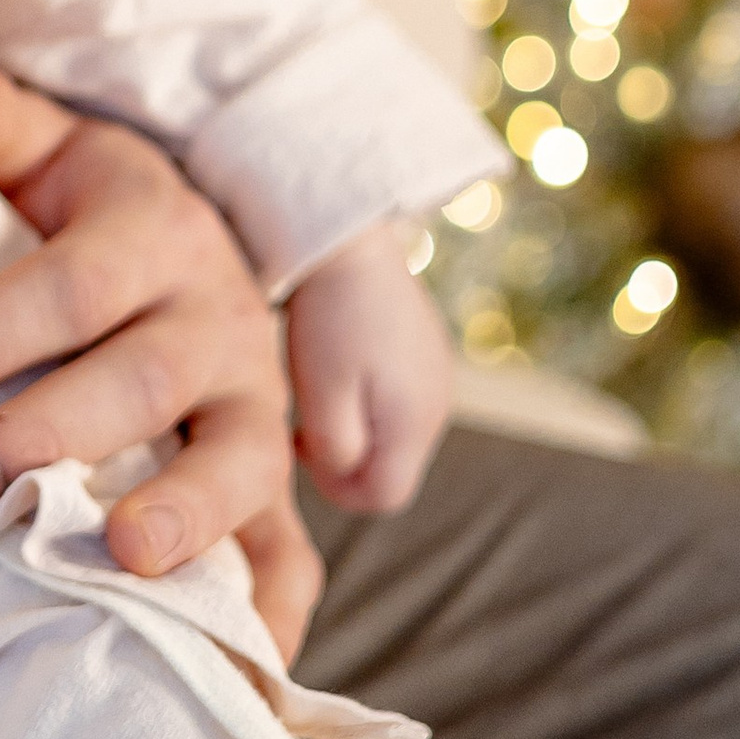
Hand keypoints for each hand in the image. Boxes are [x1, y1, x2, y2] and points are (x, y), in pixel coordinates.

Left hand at [0, 65, 318, 660]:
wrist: (202, 245)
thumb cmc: (88, 207)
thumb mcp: (48, 145)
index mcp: (154, 231)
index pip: (64, 288)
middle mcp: (219, 320)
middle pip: (138, 380)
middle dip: (43, 438)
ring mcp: (259, 409)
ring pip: (238, 463)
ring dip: (185, 515)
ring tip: (122, 556)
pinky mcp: (277, 483)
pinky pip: (291, 555)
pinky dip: (271, 617)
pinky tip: (240, 675)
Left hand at [284, 224, 454, 514]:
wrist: (350, 241)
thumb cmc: (329, 319)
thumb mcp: (323, 394)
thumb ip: (337, 451)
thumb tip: (346, 479)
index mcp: (416, 422)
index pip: (385, 497)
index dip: (338, 490)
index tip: (301, 449)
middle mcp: (438, 407)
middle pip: (391, 469)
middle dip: (345, 460)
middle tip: (305, 420)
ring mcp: (437, 380)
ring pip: (392, 438)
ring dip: (355, 429)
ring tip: (320, 389)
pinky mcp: (427, 357)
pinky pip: (396, 404)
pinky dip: (366, 402)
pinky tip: (340, 366)